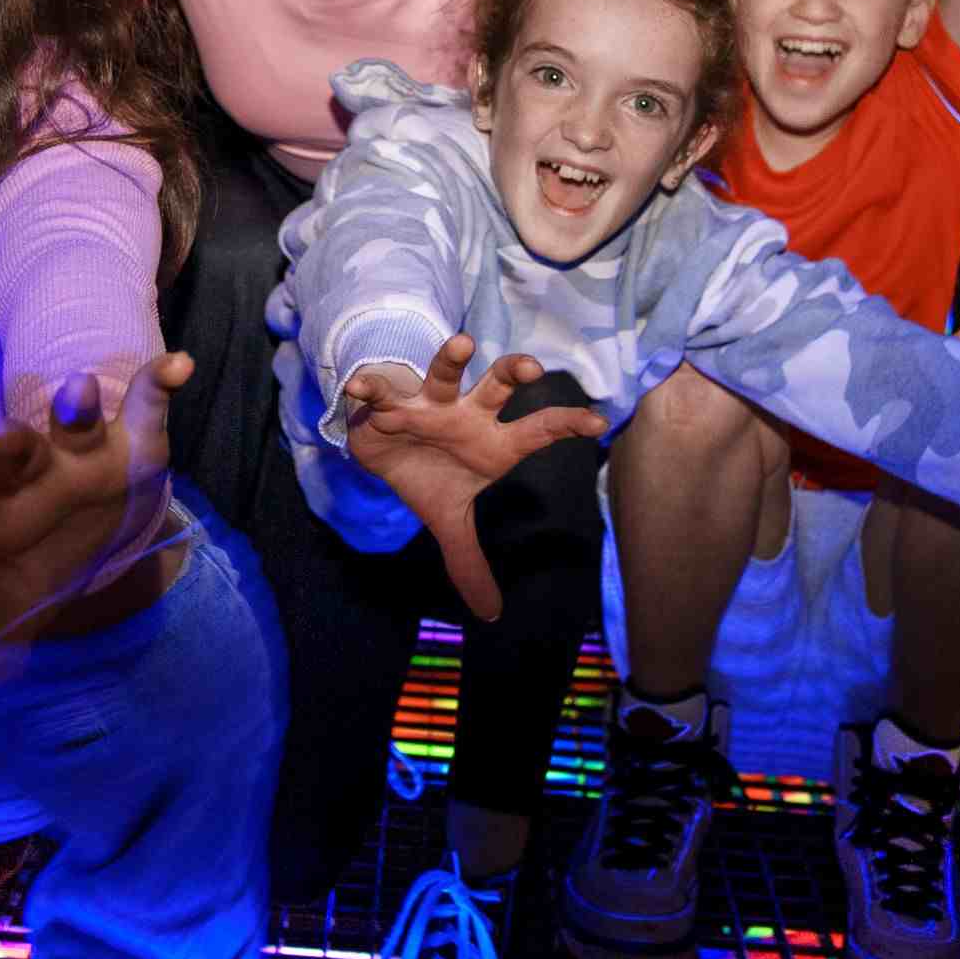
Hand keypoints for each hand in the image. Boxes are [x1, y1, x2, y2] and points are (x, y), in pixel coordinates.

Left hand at [0, 355, 195, 674]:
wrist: (97, 525)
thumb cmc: (40, 557)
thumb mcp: (10, 602)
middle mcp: (37, 471)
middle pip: (17, 450)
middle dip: (10, 443)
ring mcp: (85, 451)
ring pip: (76, 421)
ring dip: (77, 404)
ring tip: (79, 389)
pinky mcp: (136, 440)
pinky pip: (149, 404)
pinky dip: (161, 383)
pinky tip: (178, 368)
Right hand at [337, 337, 604, 618]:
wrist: (383, 446)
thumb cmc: (429, 473)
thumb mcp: (449, 521)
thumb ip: (470, 563)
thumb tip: (490, 614)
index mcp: (490, 443)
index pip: (536, 433)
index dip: (565, 425)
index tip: (597, 421)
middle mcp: (465, 415)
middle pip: (496, 388)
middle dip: (512, 374)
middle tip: (531, 368)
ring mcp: (427, 403)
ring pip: (443, 374)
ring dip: (450, 360)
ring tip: (462, 344)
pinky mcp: (387, 402)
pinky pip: (380, 391)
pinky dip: (371, 388)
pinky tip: (362, 388)